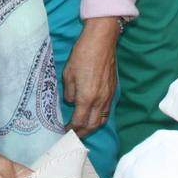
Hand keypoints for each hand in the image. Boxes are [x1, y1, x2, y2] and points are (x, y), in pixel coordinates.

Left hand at [62, 17, 118, 137]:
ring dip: (92, 127)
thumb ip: (69, 92)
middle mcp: (100, 100)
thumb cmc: (82, 54)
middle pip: (92, 125)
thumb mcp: (68, 74)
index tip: (64, 132)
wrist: (101, 41)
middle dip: (82, 133)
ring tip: (83, 130)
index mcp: (87, 97)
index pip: (79, 121)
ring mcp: (108, 96)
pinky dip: (100, 118)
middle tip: (73, 136)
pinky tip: (94, 117)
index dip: (71, 129)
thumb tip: (72, 102)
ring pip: (102, 119)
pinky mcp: (113, 90)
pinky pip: (107, 111)